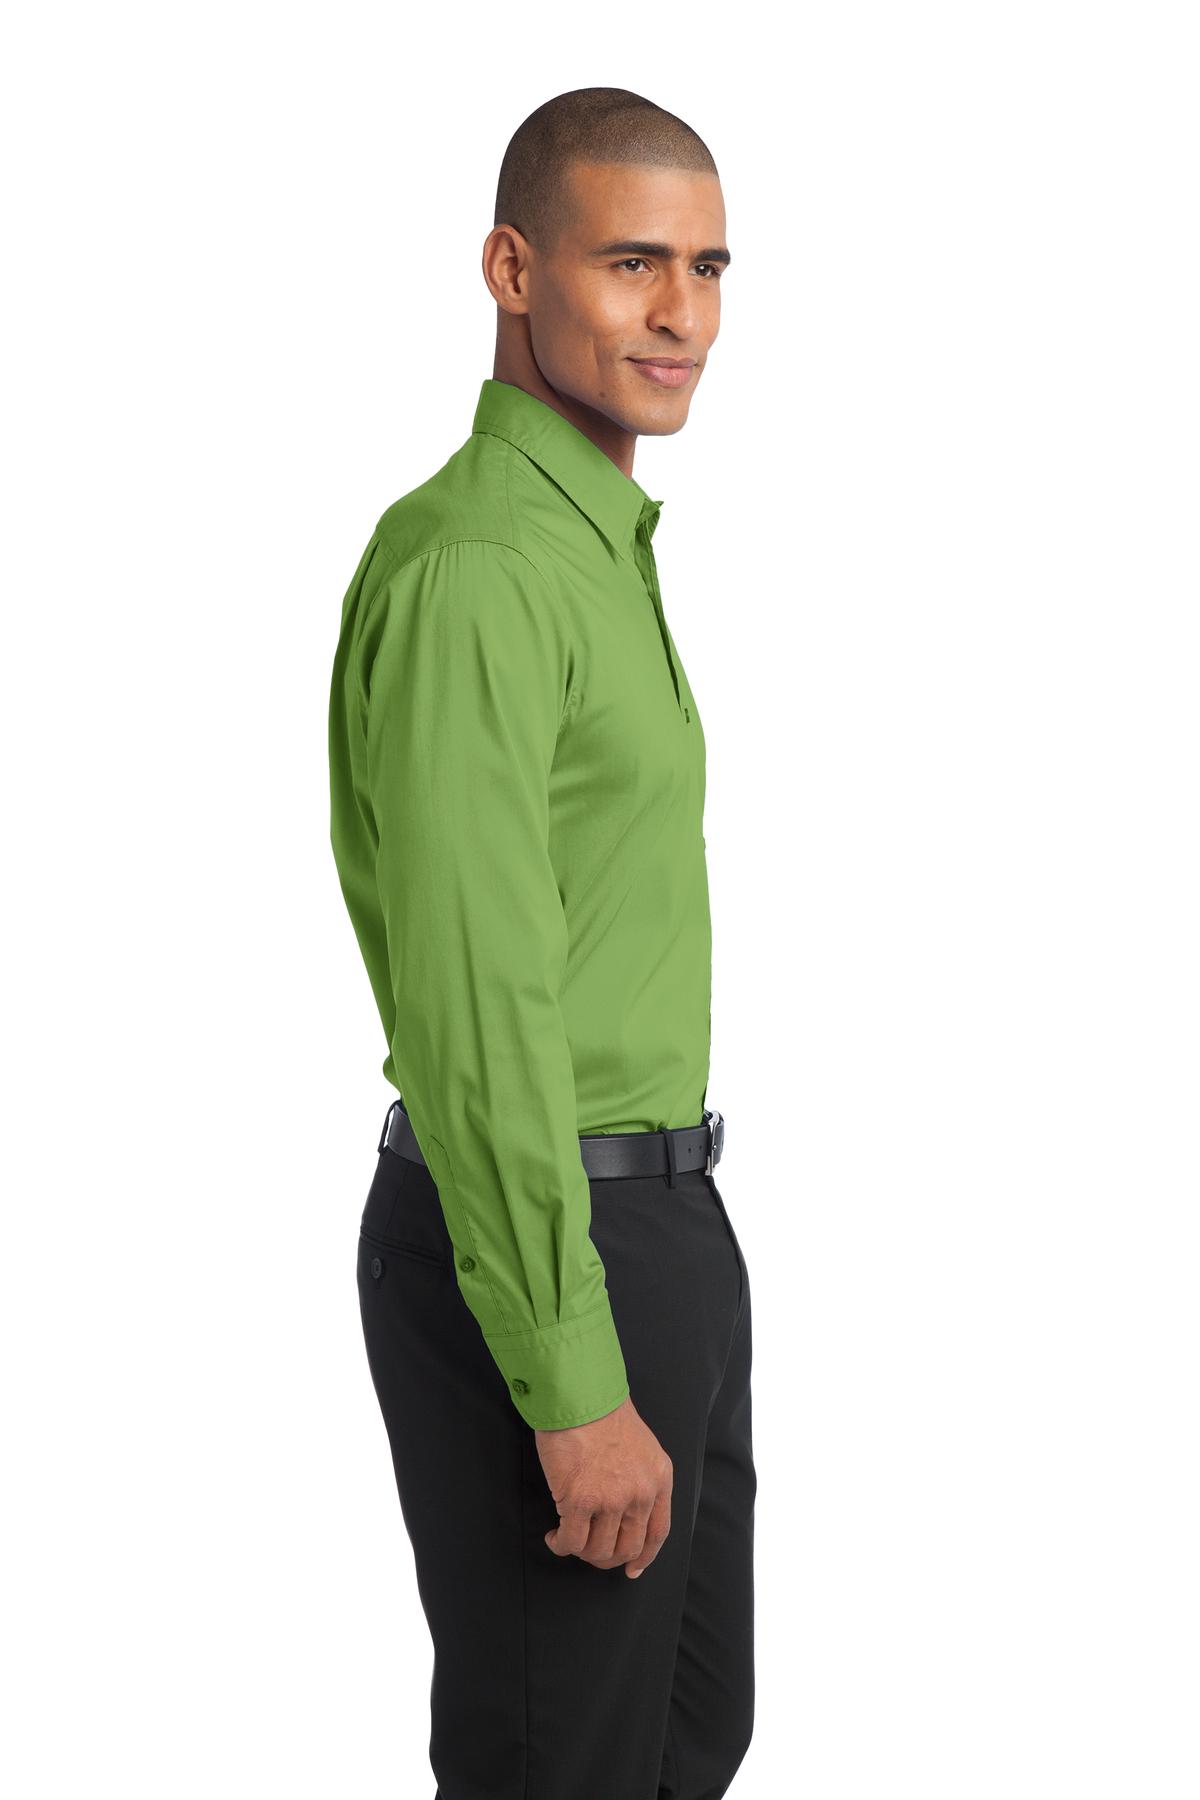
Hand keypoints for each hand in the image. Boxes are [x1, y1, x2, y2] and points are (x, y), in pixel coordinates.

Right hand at [535, 1396, 672, 1577]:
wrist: (581, 1394)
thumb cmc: (604, 1412)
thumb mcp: (641, 1445)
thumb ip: (640, 1476)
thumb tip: (626, 1509)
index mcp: (659, 1479)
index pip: (658, 1532)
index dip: (644, 1556)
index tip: (632, 1569)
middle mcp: (641, 1493)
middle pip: (627, 1547)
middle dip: (606, 1557)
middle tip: (590, 1552)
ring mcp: (612, 1500)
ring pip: (598, 1550)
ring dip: (581, 1551)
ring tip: (568, 1539)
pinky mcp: (581, 1501)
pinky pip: (572, 1541)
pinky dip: (561, 1545)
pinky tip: (554, 1536)